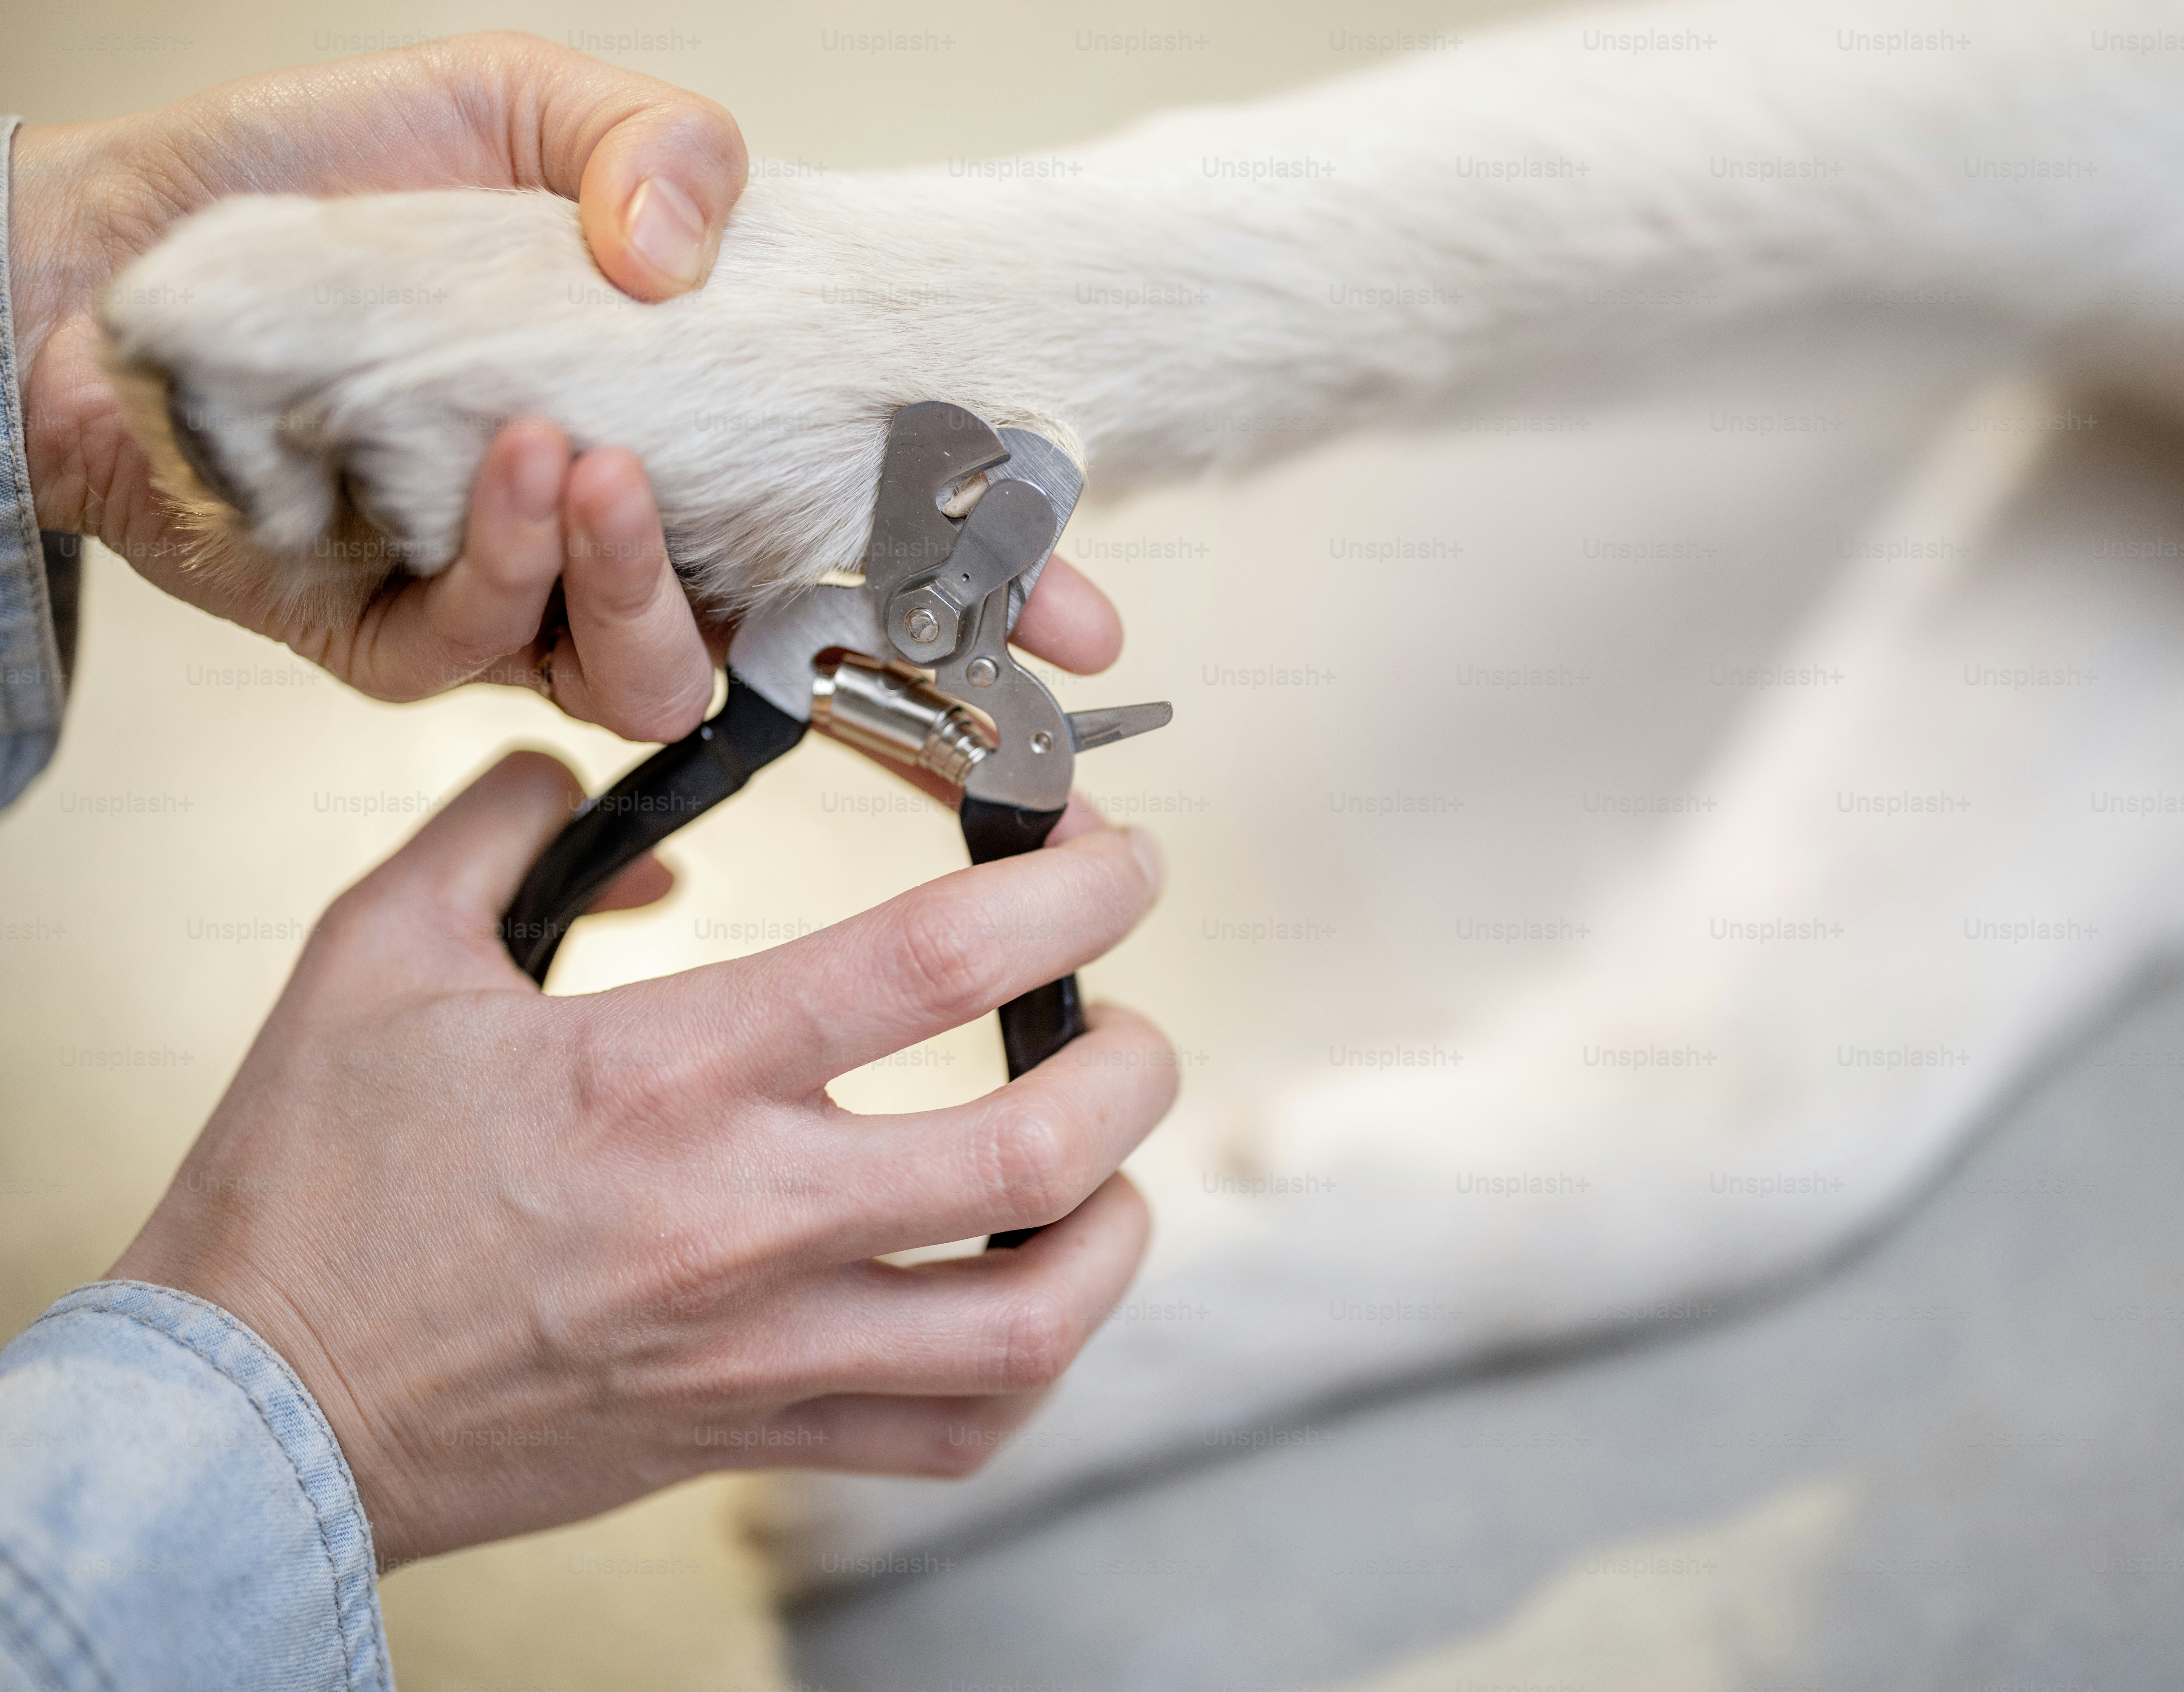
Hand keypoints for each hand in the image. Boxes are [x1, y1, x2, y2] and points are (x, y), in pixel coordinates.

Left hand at [3, 32, 1124, 737]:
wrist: (125, 262)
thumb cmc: (332, 190)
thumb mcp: (519, 109)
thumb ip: (648, 144)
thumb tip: (696, 242)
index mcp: (692, 437)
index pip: (870, 536)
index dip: (982, 588)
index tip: (1076, 618)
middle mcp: (628, 541)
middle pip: (801, 656)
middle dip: (897, 668)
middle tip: (959, 636)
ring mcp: (523, 608)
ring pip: (654, 680)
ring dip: (643, 582)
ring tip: (592, 460)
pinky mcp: (409, 643)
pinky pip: (497, 653)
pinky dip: (509, 556)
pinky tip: (498, 458)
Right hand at [108, 751, 1174, 1564]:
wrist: (249, 1409)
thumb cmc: (308, 1186)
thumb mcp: (375, 955)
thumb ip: (496, 831)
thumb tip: (582, 775)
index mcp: (663, 1075)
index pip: (935, 961)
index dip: (1067, 892)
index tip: (1115, 860)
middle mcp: (738, 1219)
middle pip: (1035, 1150)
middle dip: (1134, 1065)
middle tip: (1128, 1020)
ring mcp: (757, 1348)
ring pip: (1029, 1323)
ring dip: (1115, 1230)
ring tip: (1114, 1164)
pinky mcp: (748, 1438)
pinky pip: (951, 1433)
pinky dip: (1027, 1366)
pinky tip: (1027, 1293)